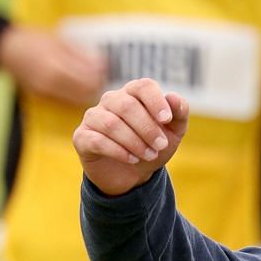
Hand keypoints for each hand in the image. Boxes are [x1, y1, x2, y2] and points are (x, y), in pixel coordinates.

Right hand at [0, 26, 106, 106]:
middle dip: (96, 87)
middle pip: (86, 93)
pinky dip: (75, 95)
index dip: (101, 77)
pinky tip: (77, 86)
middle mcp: (50, 82)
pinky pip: (66, 100)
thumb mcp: (61, 41)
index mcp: (56, 66)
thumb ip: (82, 55)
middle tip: (101, 78)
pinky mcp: (41, 96)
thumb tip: (103, 67)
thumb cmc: (35, 39)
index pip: (90, 80)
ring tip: (90, 82)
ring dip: (87, 93)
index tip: (105, 71)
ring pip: (77, 100)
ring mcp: (45, 91)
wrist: (5, 47)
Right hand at [73, 79, 187, 197]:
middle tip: (161, 146)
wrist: (133, 174)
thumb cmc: (152, 146)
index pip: (143, 86)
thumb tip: (173, 97)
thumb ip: (178, 114)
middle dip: (148, 128)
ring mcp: (94, 117)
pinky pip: (97, 140)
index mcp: (133, 94)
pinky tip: (132, 159)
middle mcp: (111, 100)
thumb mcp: (173, 133)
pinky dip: (118, 151)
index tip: (167, 120)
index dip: (156, 101)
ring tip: (149, 155)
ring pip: (111, 123)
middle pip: (127, 105)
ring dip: (135, 142)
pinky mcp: (82, 137)